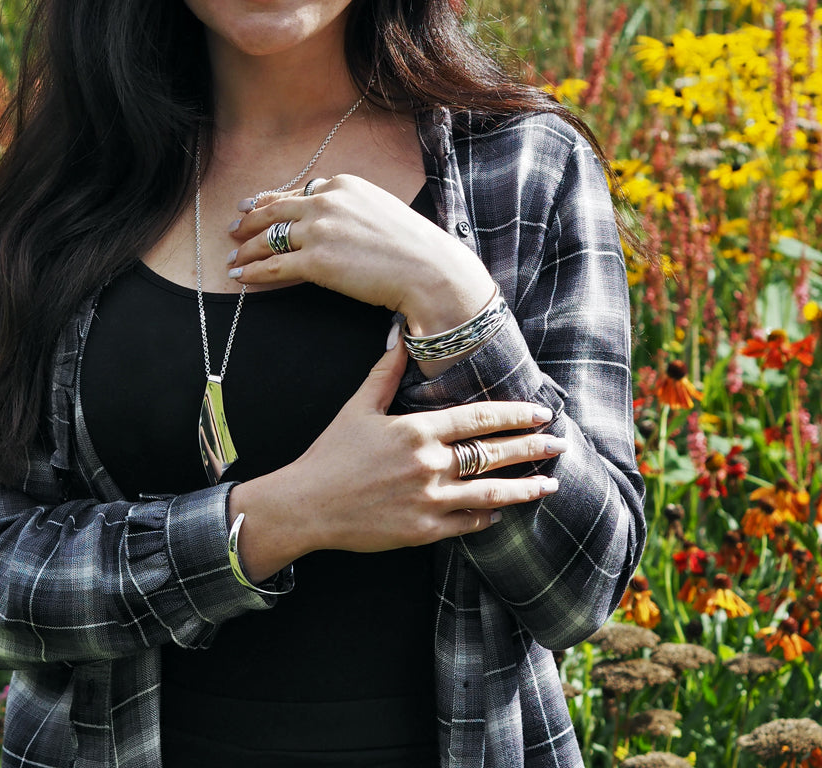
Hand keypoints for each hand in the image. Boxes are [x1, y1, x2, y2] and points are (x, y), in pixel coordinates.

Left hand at [225, 175, 493, 333]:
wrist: (428, 269)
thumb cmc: (413, 247)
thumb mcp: (379, 209)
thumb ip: (351, 208)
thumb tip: (331, 221)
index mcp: (343, 184)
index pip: (297, 191)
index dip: (270, 200)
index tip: (254, 205)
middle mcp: (326, 201)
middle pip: (275, 210)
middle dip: (249, 221)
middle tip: (233, 230)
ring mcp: (318, 230)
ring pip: (269, 237)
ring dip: (246, 249)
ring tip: (233, 259)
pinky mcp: (315, 261)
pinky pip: (273, 266)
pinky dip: (253, 272)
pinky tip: (241, 278)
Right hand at [228, 336, 564, 580]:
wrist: (306, 505)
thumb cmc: (331, 454)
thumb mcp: (358, 407)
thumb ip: (385, 372)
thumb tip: (399, 335)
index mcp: (415, 431)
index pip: (478, 419)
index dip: (514, 415)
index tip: (542, 413)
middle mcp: (428, 466)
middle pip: (493, 455)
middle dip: (532, 449)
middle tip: (560, 446)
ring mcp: (428, 501)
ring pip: (490, 494)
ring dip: (524, 487)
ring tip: (550, 484)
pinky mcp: (422, 532)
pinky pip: (467, 524)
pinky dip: (490, 516)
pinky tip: (504, 510)